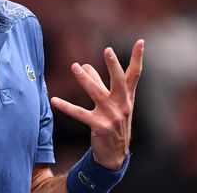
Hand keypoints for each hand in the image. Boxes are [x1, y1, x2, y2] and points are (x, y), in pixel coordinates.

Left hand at [51, 39, 143, 169]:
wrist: (115, 155)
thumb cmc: (112, 122)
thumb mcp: (109, 102)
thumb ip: (97, 82)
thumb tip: (82, 64)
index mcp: (127, 97)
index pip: (135, 74)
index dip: (138, 58)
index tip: (141, 41)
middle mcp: (122, 105)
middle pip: (119, 82)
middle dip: (114, 66)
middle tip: (108, 50)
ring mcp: (112, 117)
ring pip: (97, 94)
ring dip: (85, 80)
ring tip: (74, 67)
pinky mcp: (100, 127)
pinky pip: (80, 114)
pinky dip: (66, 106)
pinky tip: (55, 100)